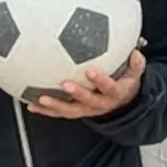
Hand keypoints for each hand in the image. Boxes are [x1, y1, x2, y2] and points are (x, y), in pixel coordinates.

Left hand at [29, 46, 146, 119]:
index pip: (109, 87)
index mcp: (115, 93)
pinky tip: (30, 103)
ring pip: (70, 110)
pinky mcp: (76, 112)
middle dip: (77, 93)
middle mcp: (100, 104)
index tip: (90, 70)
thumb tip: (136, 53)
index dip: (101, 80)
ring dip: (55, 106)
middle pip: (88, 101)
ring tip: (40, 98)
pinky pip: (60, 113)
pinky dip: (45, 110)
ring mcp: (87, 110)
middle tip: (65, 84)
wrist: (123, 105)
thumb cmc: (125, 83)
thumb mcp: (135, 75)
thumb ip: (136, 64)